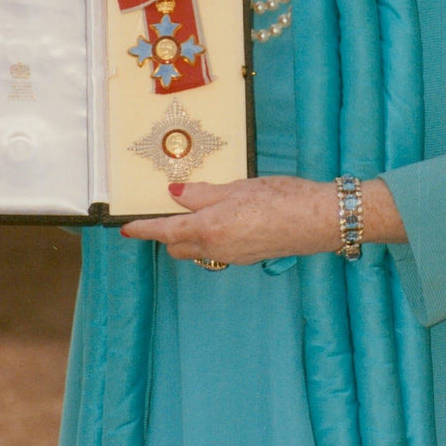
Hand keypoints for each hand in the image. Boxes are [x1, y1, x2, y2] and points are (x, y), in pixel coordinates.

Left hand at [120, 175, 406, 263]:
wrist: (318, 220)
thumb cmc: (281, 198)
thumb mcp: (238, 187)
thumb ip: (203, 194)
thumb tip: (175, 195)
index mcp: (209, 229)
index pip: (166, 232)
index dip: (144, 229)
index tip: (126, 228)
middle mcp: (216, 249)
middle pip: (178, 246)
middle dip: (167, 233)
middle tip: (165, 210)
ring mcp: (232, 257)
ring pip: (197, 250)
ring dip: (188, 236)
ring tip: (193, 211)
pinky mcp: (247, 257)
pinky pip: (216, 251)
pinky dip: (209, 238)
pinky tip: (223, 219)